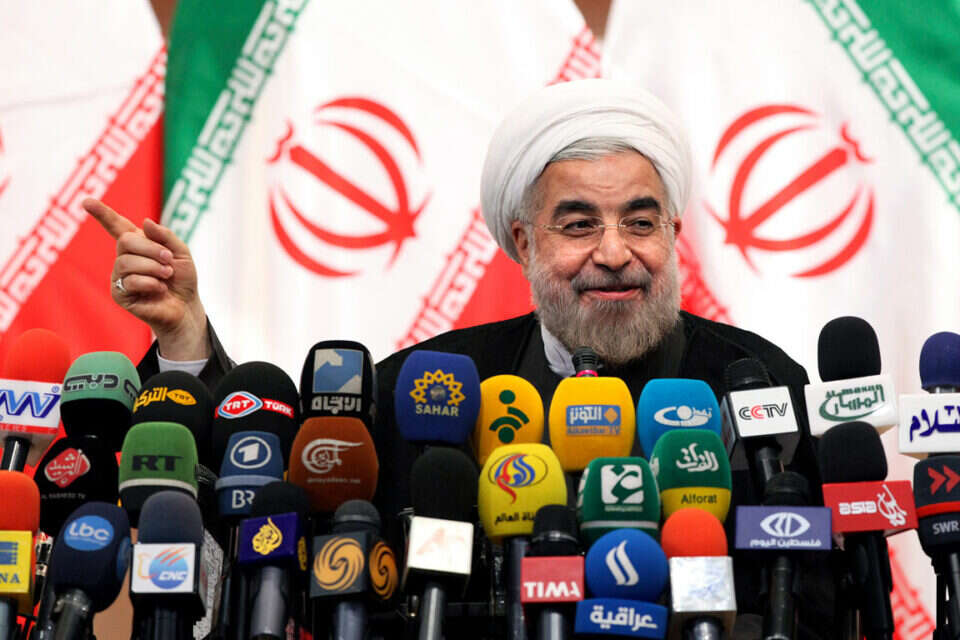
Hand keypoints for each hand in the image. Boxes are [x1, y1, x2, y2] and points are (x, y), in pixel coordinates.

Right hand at [84, 198, 210, 360]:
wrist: (186, 307)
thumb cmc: (182, 280)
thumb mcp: (181, 253)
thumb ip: (165, 236)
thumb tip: (145, 222)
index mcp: (138, 245)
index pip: (116, 225)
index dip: (102, 213)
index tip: (86, 201)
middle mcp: (124, 258)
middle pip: (125, 241)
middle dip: (151, 249)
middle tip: (169, 261)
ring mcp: (119, 276)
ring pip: (127, 262)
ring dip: (153, 267)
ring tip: (166, 275)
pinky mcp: (119, 294)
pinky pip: (129, 281)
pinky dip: (150, 283)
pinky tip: (159, 289)